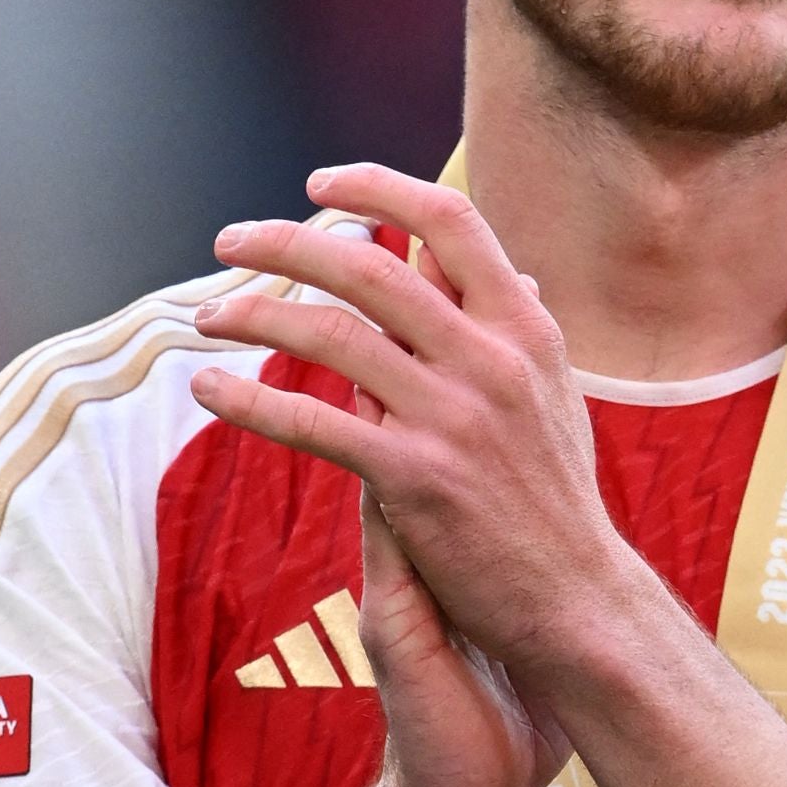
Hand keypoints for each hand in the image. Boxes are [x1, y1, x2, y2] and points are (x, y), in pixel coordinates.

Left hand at [187, 165, 633, 786]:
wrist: (579, 600)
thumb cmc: (557, 500)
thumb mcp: (552, 395)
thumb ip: (511, 328)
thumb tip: (484, 264)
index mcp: (526, 328)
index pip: (450, 221)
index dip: (379, 186)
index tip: (321, 186)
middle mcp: (492, 360)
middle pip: (370, 263)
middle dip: (286, 242)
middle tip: (230, 239)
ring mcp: (453, 418)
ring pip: (331, 335)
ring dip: (254, 314)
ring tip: (207, 313)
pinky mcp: (415, 480)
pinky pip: (312, 425)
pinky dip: (249, 400)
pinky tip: (208, 389)